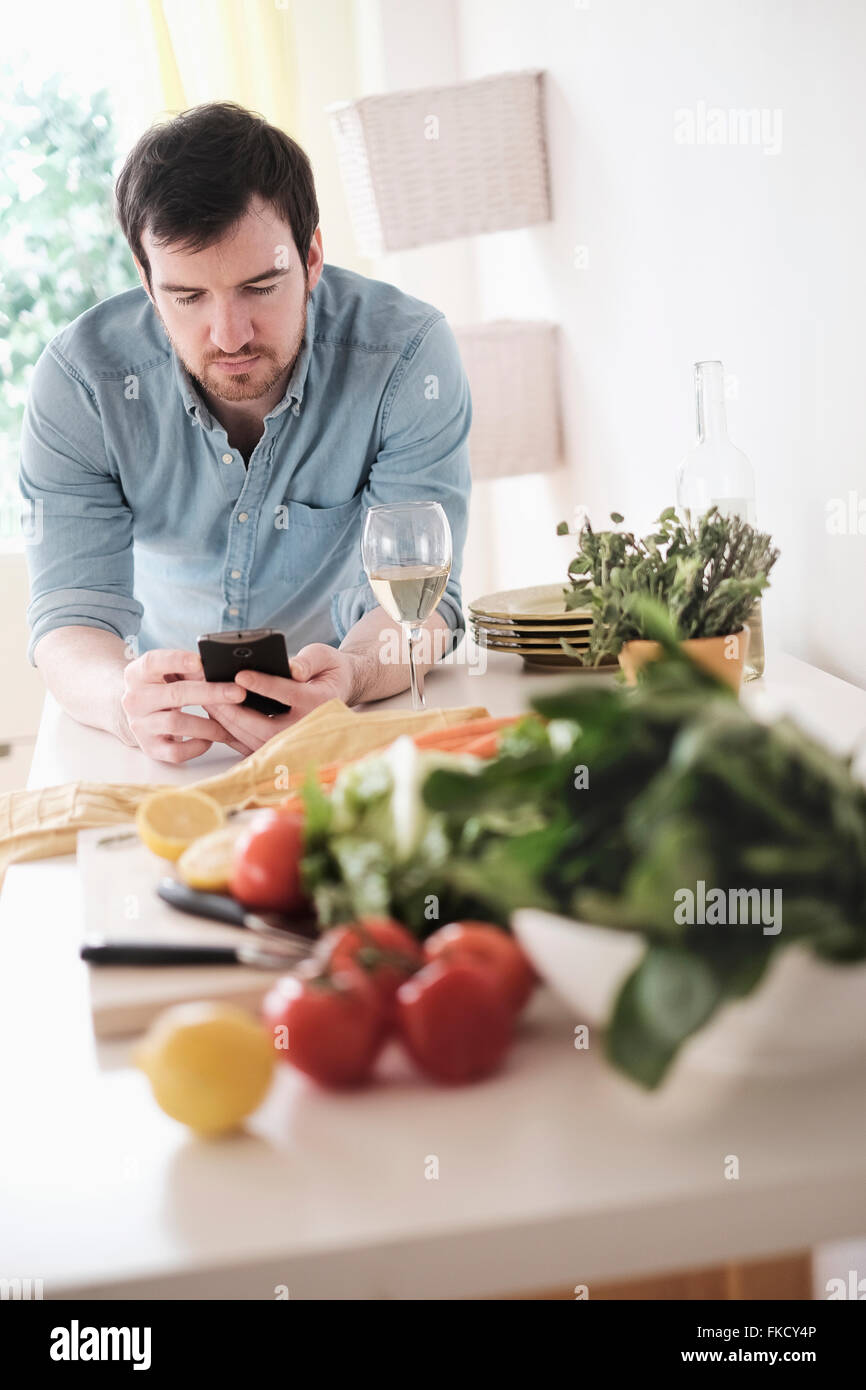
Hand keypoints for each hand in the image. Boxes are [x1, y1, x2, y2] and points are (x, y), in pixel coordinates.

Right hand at [119, 648, 250, 763]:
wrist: (141, 716)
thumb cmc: (163, 689)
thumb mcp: (168, 674)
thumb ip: (189, 669)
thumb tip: (222, 670)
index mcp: (137, 674)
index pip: (152, 662)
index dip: (177, 660)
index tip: (201, 662)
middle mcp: (134, 699)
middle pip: (174, 694)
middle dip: (210, 693)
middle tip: (238, 693)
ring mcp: (140, 725)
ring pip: (176, 724)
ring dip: (208, 725)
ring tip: (228, 725)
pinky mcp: (150, 748)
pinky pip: (176, 752)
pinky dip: (197, 746)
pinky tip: (209, 740)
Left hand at [199, 643, 361, 753]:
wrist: (336, 693)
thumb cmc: (327, 671)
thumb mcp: (324, 657)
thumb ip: (309, 661)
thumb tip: (292, 668)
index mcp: (318, 702)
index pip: (288, 694)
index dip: (263, 685)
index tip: (239, 675)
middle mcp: (304, 727)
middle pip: (262, 724)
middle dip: (232, 708)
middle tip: (208, 690)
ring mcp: (289, 742)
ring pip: (251, 737)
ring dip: (225, 720)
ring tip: (204, 699)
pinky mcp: (277, 747)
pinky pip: (247, 744)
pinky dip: (228, 731)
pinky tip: (211, 714)